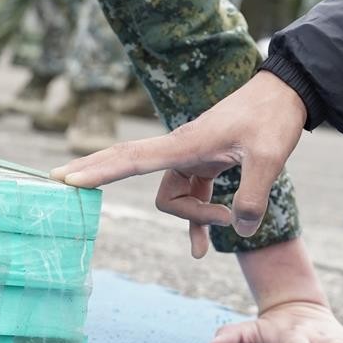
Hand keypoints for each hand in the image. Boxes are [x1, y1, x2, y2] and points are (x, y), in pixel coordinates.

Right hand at [52, 71, 306, 255]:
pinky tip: (204, 247)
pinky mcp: (205, 163)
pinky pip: (190, 197)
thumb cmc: (273, 118)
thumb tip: (238, 229)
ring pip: (172, 196)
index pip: (131, 158)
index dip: (97, 170)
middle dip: (99, 175)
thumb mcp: (269, 158)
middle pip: (129, 166)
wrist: (286, 94)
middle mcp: (180, 149)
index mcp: (185, 144)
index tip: (66, 177)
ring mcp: (191, 157)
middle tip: (57, 179)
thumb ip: (251, 197)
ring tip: (229, 219)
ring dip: (195, 215)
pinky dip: (198, 220)